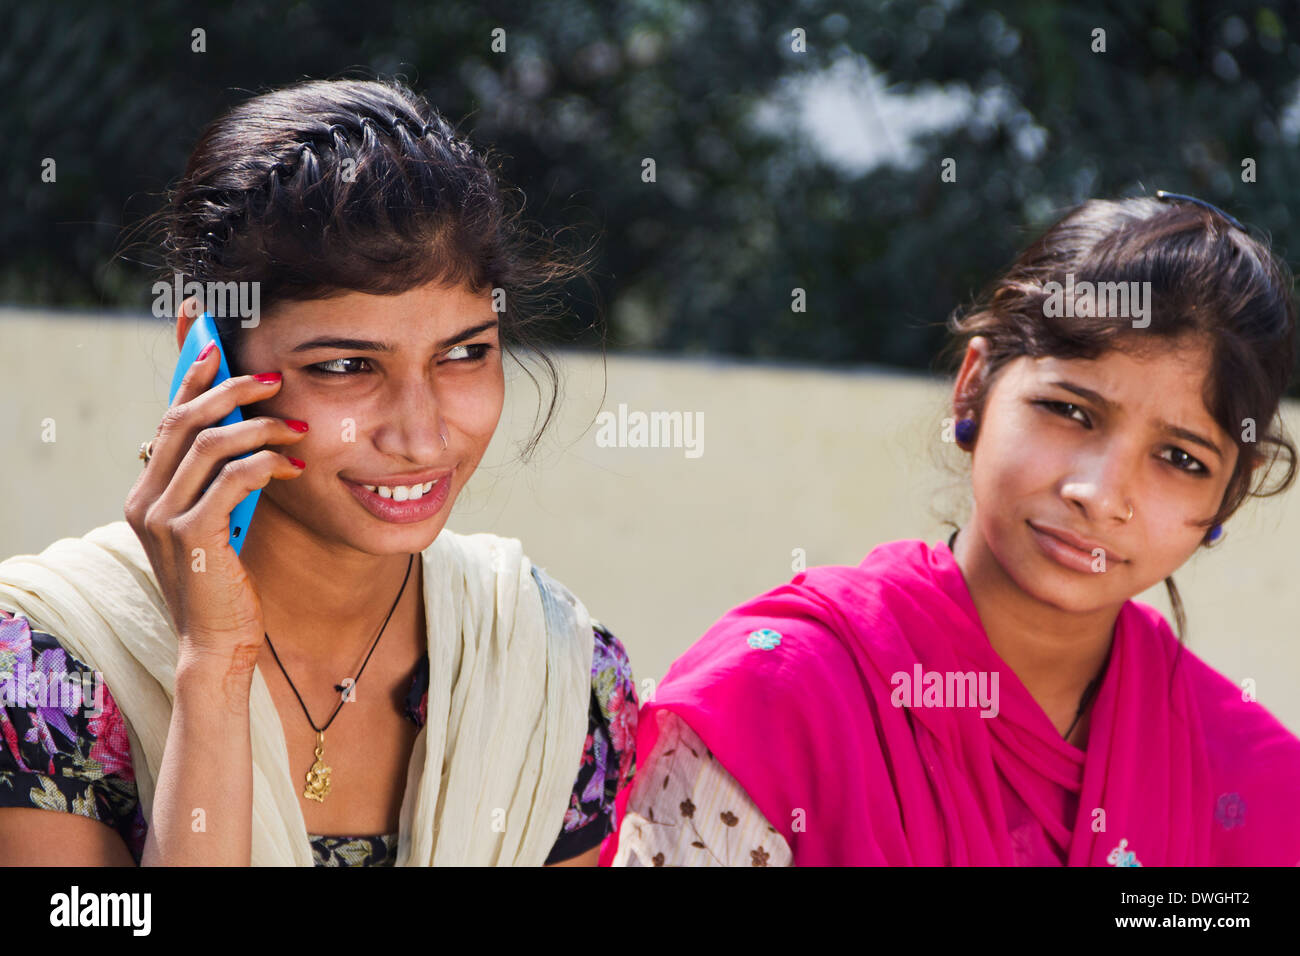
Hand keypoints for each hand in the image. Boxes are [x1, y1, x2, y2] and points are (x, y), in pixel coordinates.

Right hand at [124, 341, 307, 670]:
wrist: (217, 644)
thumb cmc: (227, 584)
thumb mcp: (221, 522)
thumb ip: (222, 482)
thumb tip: (250, 433)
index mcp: (148, 491)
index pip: (169, 418)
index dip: (191, 374)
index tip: (213, 336)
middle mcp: (145, 499)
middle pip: (184, 419)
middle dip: (230, 388)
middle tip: (275, 377)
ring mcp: (163, 518)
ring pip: (209, 444)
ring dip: (259, 427)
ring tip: (299, 426)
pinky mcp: (191, 536)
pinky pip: (231, 479)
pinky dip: (267, 465)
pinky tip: (296, 468)